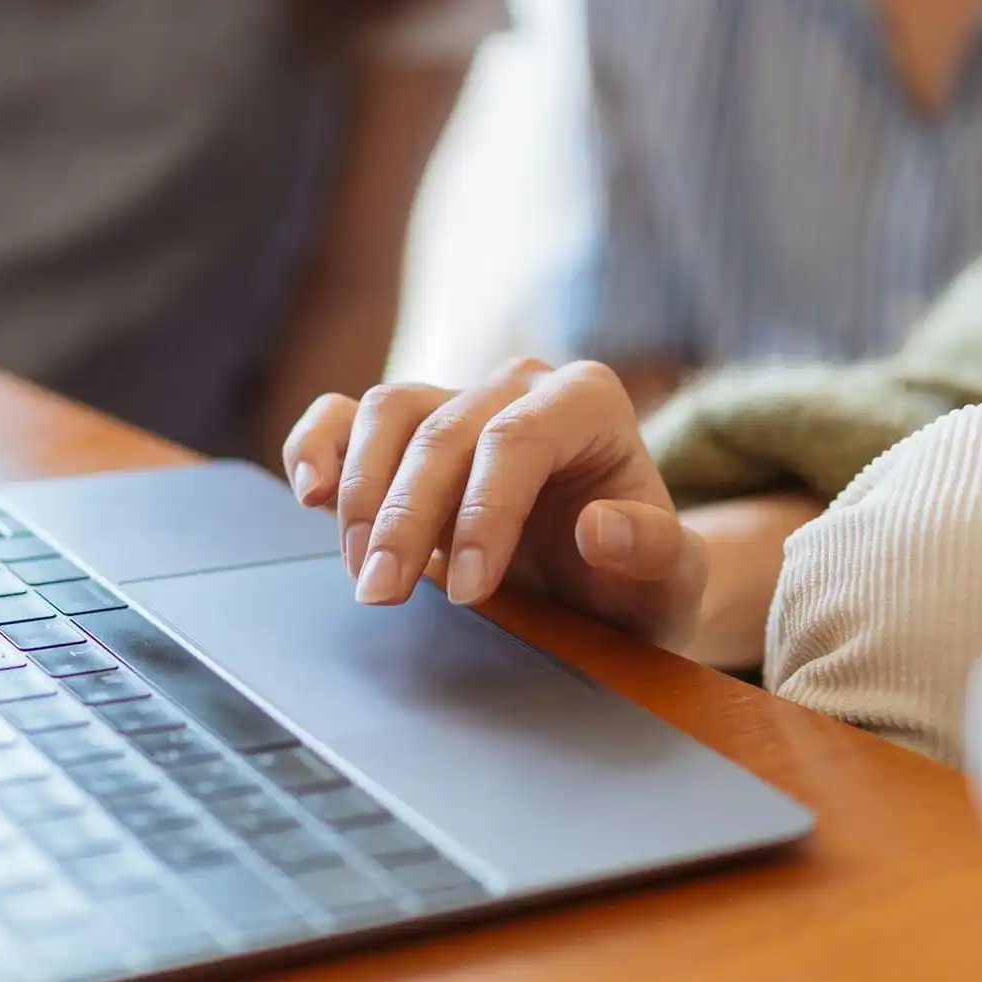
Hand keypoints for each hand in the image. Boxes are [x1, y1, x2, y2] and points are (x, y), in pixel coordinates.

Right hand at [281, 357, 708, 650]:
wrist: (607, 586)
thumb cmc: (638, 580)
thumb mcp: (671, 583)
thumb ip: (655, 553)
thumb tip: (600, 526)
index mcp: (589, 402)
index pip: (518, 438)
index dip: (484, 512)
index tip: (469, 592)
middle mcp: (519, 386)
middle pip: (442, 430)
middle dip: (407, 517)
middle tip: (383, 595)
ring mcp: (457, 399)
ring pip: (386, 411)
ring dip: (362, 494)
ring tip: (362, 570)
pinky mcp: (408, 431)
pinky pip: (345, 415)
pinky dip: (317, 446)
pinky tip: (311, 494)